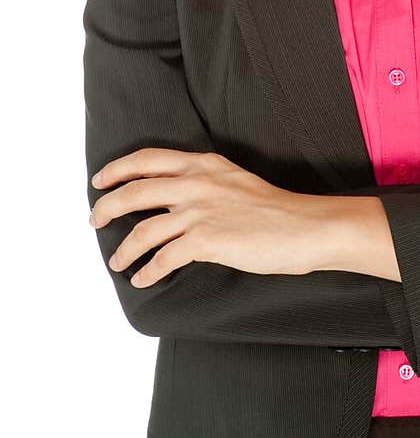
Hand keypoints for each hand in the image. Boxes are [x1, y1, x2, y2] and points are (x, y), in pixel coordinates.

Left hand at [89, 148, 324, 286]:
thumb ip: (205, 184)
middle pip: (134, 191)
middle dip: (107, 207)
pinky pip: (163, 259)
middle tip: (96, 220)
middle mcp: (196, 183)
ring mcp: (199, 212)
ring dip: (123, 249)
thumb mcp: (234, 181)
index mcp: (204, 165)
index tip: (101, 180)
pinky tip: (143, 278)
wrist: (305, 227)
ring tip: (117, 261)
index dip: (118, 169)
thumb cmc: (277, 210)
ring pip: (142, 230)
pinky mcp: (205, 241)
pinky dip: (148, 271)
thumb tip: (176, 203)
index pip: (148, 159)